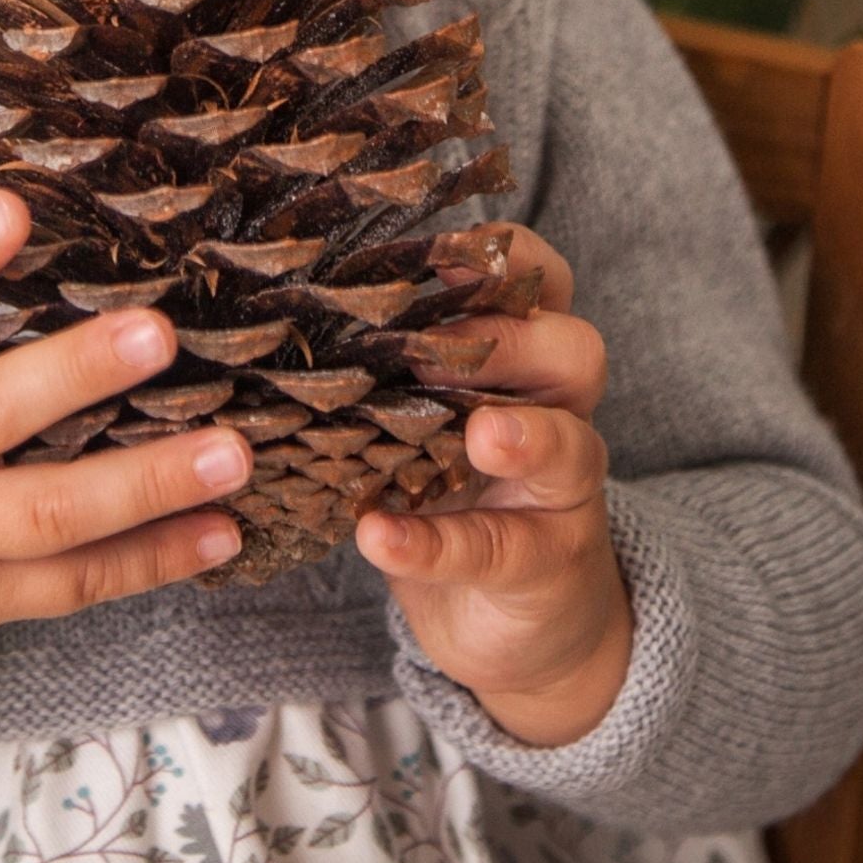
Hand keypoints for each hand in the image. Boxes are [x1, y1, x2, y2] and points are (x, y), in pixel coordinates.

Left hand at [354, 226, 632, 746]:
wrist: (506, 618)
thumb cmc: (445, 485)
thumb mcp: (420, 414)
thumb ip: (385, 362)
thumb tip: (287, 298)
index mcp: (526, 358)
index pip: (543, 285)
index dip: (509, 258)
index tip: (446, 243)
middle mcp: (558, 412)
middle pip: (576, 352)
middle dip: (515, 339)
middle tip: (442, 343)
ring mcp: (562, 492)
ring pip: (571, 448)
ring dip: (524, 435)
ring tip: (478, 436)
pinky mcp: (544, 566)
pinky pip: (499, 549)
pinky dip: (437, 544)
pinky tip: (379, 535)